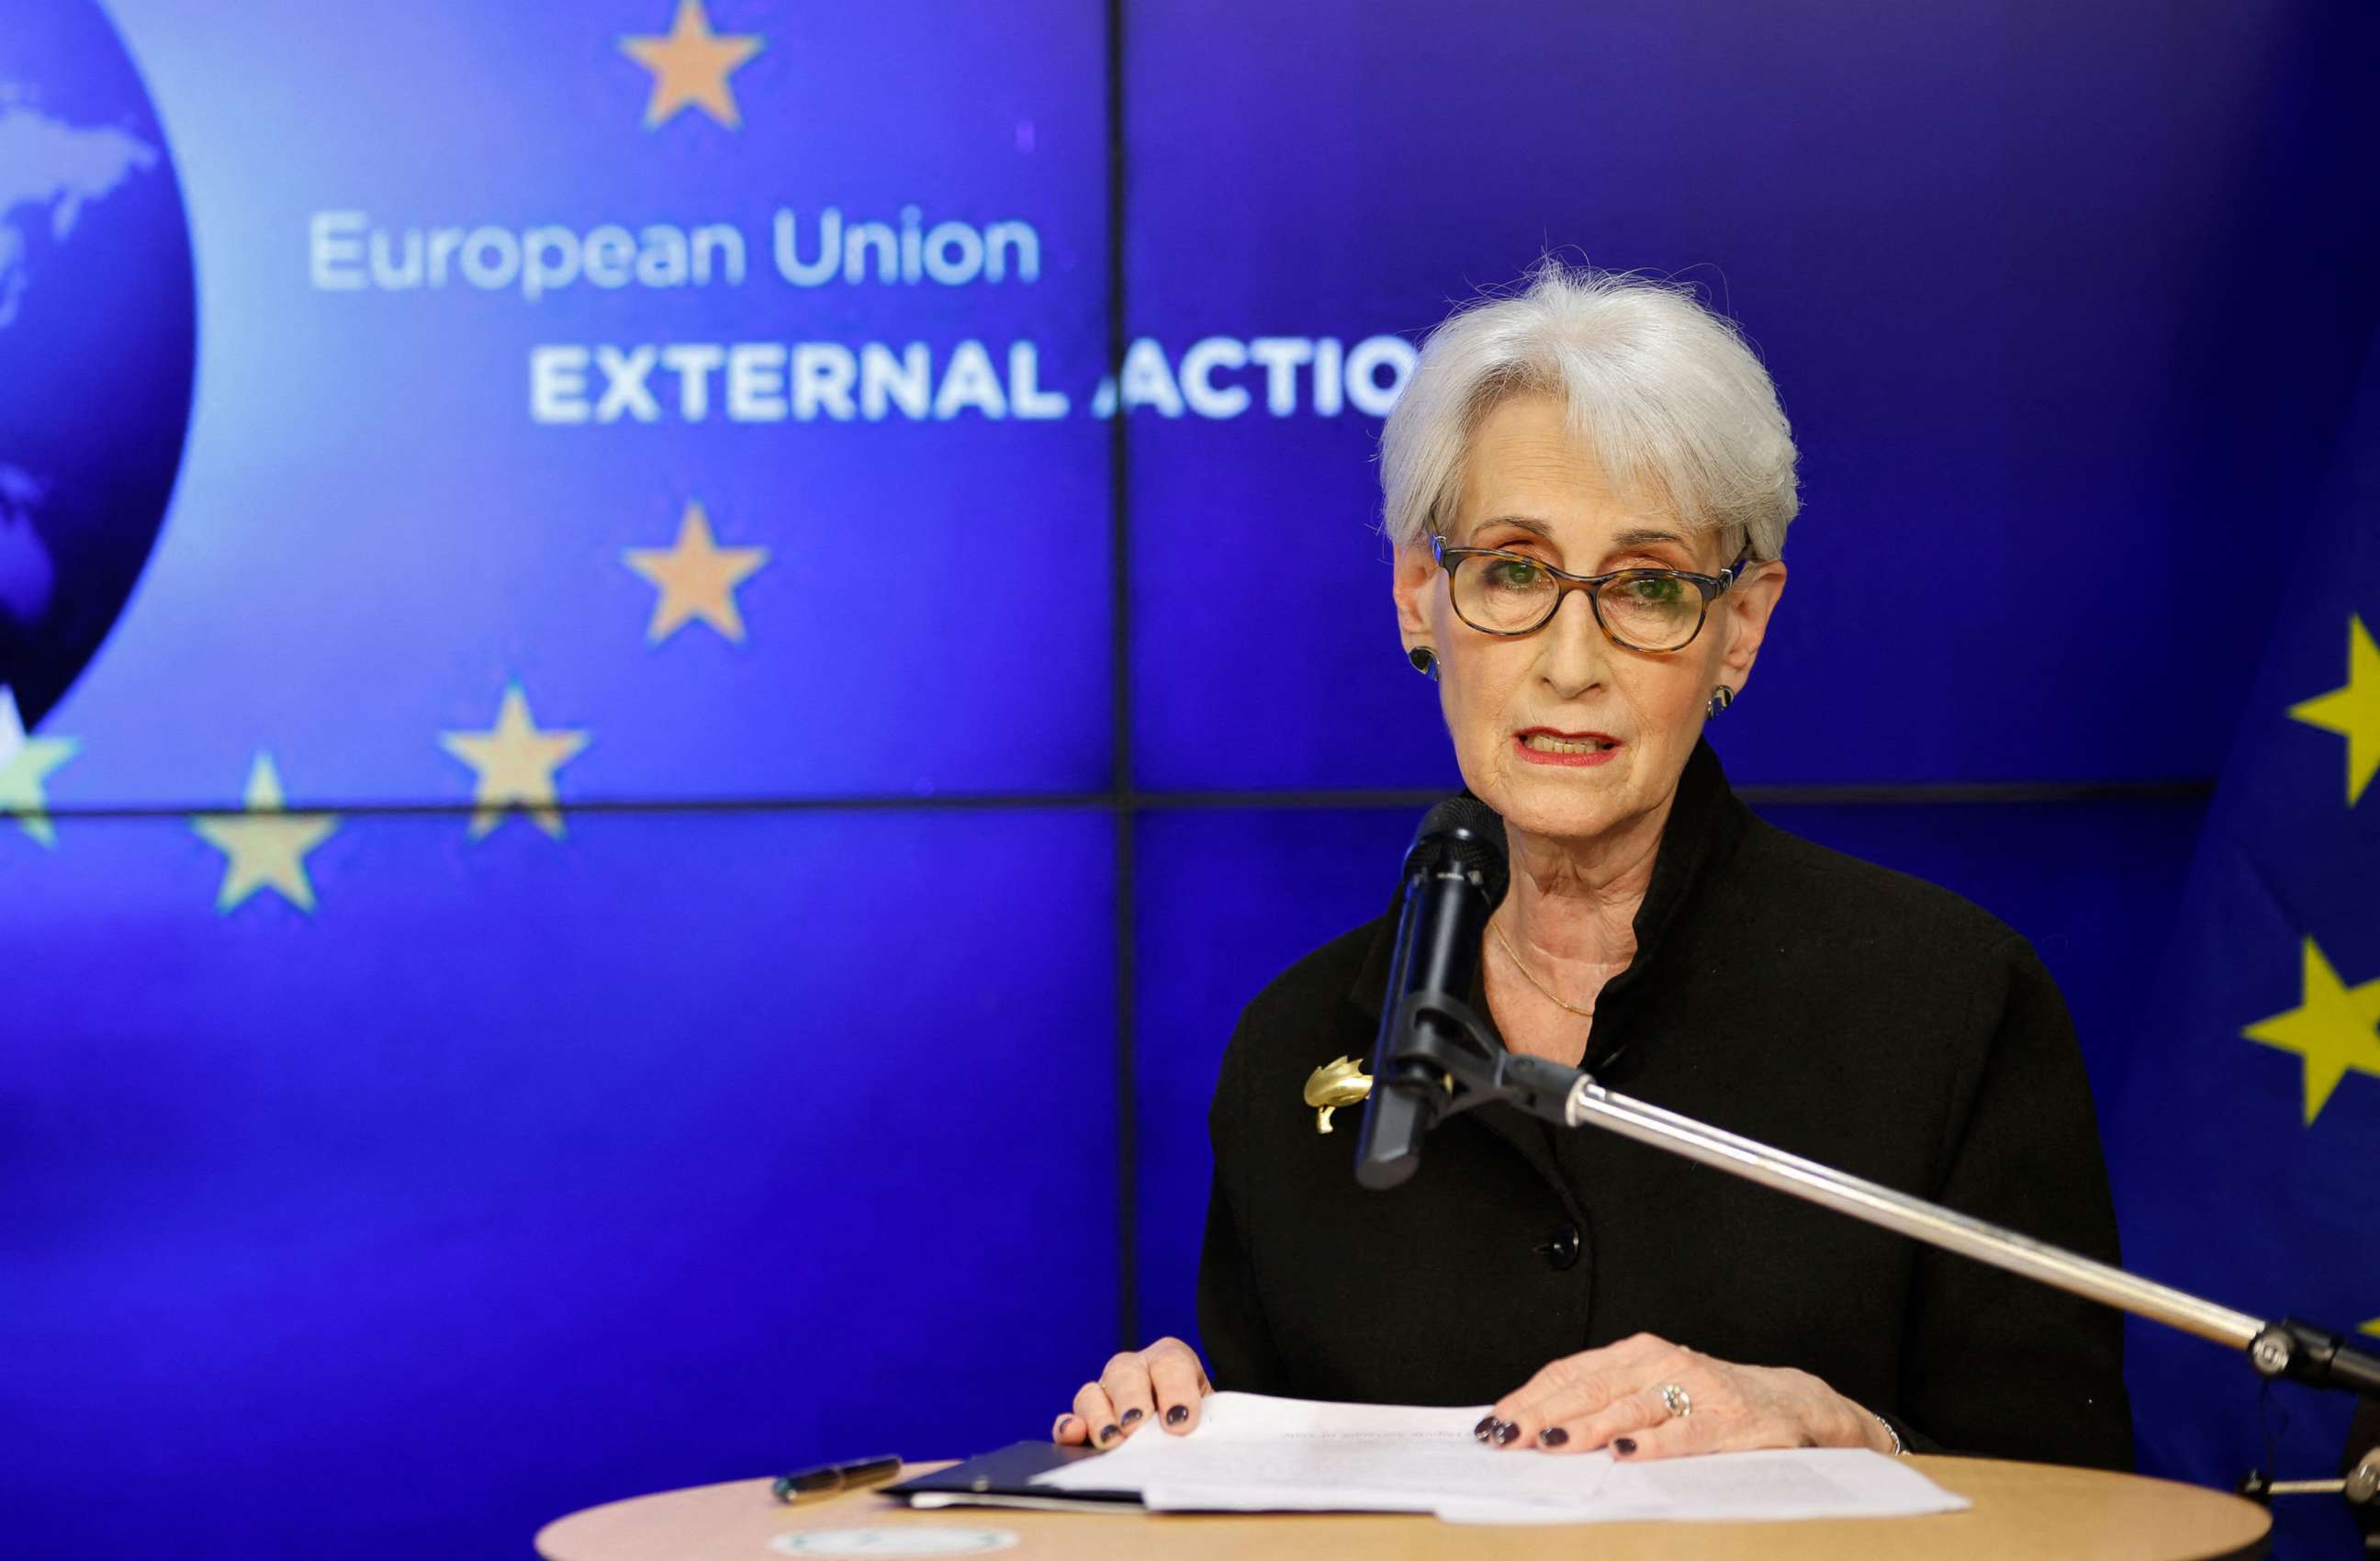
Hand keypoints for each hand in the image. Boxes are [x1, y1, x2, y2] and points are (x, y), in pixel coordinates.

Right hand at [1051, 1337, 1212, 1447]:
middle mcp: (1134, 1370)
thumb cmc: (1201, 1425)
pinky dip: (1068, 1426)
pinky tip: (1074, 1435)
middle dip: (1131, 1401)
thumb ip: (1208, 1424)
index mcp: (1171, 1361)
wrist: (1190, 1435)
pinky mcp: (1086, 1420)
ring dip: (1099, 1417)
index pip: (1170, 1364)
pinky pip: (1071, 1418)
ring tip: (1111, 1441)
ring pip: (1093, 1392)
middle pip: (1125, 1372)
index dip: (1175, 1390)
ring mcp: (1106, 1393)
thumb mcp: (1211, 1418)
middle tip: (1137, 1429)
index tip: (1182, 1423)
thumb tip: (1200, 1441)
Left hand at [1477, 1332, 1893, 1459]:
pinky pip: (1686, 1434)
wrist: (1791, 1403)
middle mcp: (1661, 1363)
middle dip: (1544, 1414)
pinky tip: (1626, 1456)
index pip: (1569, 1373)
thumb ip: (1601, 1406)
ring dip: (1588, 1427)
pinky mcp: (1730, 1420)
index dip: (1528, 1398)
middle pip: (1590, 1388)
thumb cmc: (1708, 1402)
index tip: (1493, 1424)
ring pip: (1631, 1407)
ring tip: (1551, 1443)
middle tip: (1509, 1438)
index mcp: (1635, 1355)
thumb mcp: (1651, 1394)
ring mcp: (1697, 1389)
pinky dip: (1655, 1445)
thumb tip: (1531, 1431)